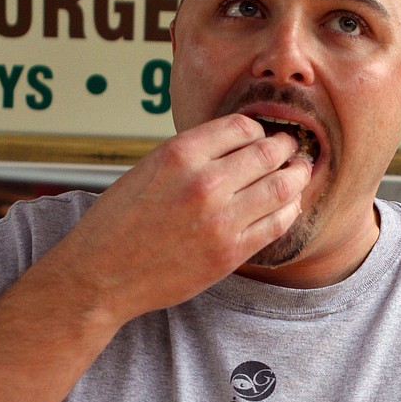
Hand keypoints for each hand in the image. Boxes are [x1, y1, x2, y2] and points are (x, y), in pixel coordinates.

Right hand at [49, 114, 311, 325]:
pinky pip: (277, 223)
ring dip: (297, 175)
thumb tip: (236, 144)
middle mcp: (204, 182)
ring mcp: (220, 220)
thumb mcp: (148, 168)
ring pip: (282, 187)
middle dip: (286, 147)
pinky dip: (289, 209)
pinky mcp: (229, 253)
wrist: (100, 274)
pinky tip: (289, 205)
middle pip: (268, 152)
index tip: (262, 135)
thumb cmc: (117, 222)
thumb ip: (192, 155)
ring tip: (300, 172)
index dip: (258, 129)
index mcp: (180, 153)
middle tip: (292, 148)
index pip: (242, 126)